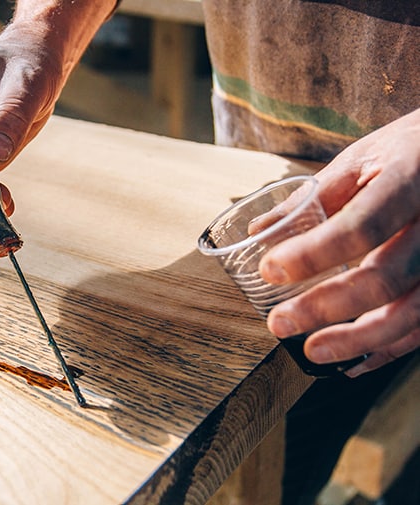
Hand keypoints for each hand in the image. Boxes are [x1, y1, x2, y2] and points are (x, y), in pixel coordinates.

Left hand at [260, 108, 419, 375]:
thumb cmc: (407, 152)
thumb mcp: (362, 157)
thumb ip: (313, 196)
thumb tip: (258, 232)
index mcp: (410, 180)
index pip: (361, 225)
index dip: (313, 254)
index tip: (269, 269)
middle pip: (386, 278)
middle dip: (327, 308)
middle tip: (281, 324)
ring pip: (413, 312)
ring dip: (359, 340)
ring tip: (314, 351)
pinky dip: (391, 348)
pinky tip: (356, 361)